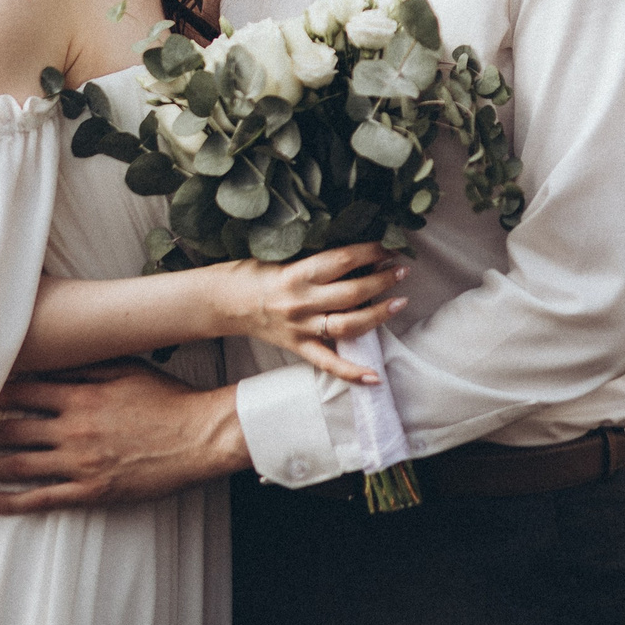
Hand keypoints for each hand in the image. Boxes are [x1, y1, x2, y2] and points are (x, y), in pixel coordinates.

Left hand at [0, 360, 245, 513]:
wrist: (199, 437)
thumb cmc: (166, 399)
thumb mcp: (126, 369)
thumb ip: (85, 365)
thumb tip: (48, 359)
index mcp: (79, 397)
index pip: (22, 393)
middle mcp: (72, 430)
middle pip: (10, 431)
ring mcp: (79, 464)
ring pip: (17, 467)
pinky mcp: (91, 491)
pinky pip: (42, 499)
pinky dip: (11, 503)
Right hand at [213, 242, 406, 382]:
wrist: (222, 302)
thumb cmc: (254, 273)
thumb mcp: (284, 257)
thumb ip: (316, 258)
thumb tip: (357, 253)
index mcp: (297, 273)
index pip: (343, 260)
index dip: (371, 252)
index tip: (389, 247)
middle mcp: (301, 301)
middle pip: (351, 292)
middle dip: (382, 281)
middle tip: (402, 270)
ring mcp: (300, 328)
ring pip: (347, 325)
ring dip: (377, 314)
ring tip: (399, 302)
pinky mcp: (298, 348)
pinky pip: (328, 363)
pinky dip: (352, 373)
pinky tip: (375, 377)